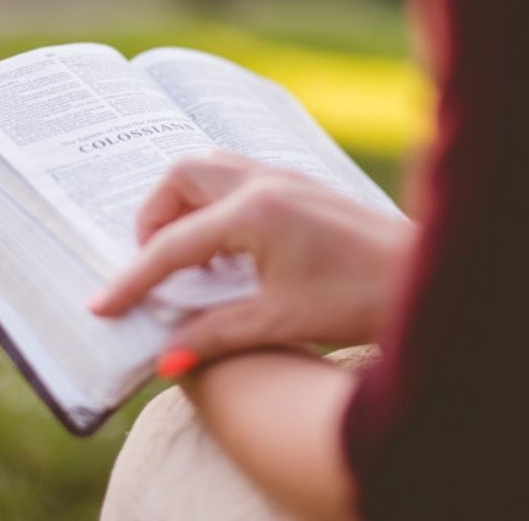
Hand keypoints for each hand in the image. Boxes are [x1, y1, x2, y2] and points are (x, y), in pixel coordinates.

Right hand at [89, 151, 413, 369]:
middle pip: (180, 176)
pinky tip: (227, 248)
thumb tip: (164, 360)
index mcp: (254, 213)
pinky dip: (213, 203)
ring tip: (186, 255)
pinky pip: (235, 177)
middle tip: (153, 265)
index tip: (103, 305)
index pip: (172, 244)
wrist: (426, 277)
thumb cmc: (361, 298)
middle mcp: (263, 182)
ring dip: (183, 204)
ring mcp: (283, 177)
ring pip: (208, 168)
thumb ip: (214, 335)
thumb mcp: (279, 321)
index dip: (132, 278)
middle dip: (153, 217)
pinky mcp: (298, 184)